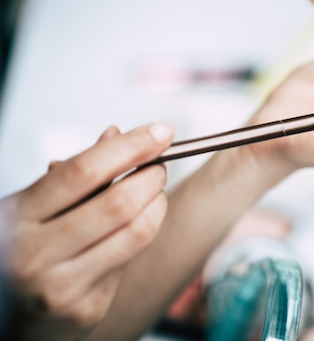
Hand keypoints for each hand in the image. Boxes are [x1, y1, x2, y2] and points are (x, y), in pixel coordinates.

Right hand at [2, 123, 173, 339]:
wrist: (6, 318)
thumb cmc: (21, 251)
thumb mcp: (32, 207)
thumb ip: (75, 175)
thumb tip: (115, 133)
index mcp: (17, 217)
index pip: (84, 171)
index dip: (130, 147)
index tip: (161, 131)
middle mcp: (34, 253)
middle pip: (118, 203)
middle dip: (151, 176)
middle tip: (159, 165)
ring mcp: (60, 286)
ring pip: (136, 232)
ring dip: (158, 204)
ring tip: (156, 192)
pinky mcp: (86, 309)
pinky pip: (129, 261)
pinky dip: (141, 236)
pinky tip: (135, 228)